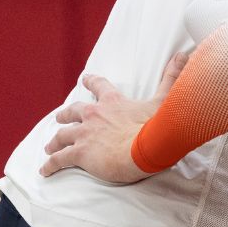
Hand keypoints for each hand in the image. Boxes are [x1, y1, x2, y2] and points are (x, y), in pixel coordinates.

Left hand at [40, 53, 187, 183]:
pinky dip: (50, 164)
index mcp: (112, 102)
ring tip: (50, 147)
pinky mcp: (79, 153)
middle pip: (72, 112)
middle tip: (60, 117)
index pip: (99, 86)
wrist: (145, 149)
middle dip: (65, 115)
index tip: (85, 79)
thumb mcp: (165, 99)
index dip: (91, 82)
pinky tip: (45, 170)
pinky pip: (59, 159)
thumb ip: (171, 78)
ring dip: (55, 141)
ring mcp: (84, 134)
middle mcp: (94, 115)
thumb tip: (182, 55)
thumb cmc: (156, 125)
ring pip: (61, 136)